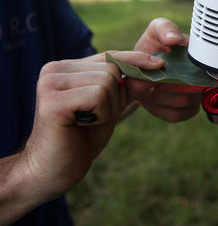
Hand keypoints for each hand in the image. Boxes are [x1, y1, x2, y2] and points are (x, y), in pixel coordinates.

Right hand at [18, 51, 161, 203]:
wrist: (53, 169)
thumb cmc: (80, 140)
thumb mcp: (110, 110)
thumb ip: (128, 89)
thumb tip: (153, 68)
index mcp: (65, 68)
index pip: (108, 56)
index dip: (135, 60)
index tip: (158, 65)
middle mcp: (54, 70)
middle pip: (111, 69)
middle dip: (117, 98)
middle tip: (95, 118)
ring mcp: (50, 83)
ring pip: (107, 83)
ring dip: (108, 109)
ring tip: (87, 122)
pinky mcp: (53, 101)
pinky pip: (98, 97)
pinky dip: (101, 115)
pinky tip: (82, 125)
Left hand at [127, 17, 202, 121]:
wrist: (138, 70)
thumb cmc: (151, 48)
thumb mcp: (156, 31)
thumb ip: (165, 28)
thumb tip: (174, 40)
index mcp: (201, 59)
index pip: (208, 69)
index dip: (187, 70)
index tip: (165, 66)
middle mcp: (204, 80)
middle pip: (196, 88)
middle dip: (168, 83)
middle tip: (150, 77)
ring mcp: (197, 98)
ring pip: (185, 102)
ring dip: (162, 95)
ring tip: (149, 85)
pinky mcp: (186, 111)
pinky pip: (177, 114)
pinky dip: (160, 107)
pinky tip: (152, 98)